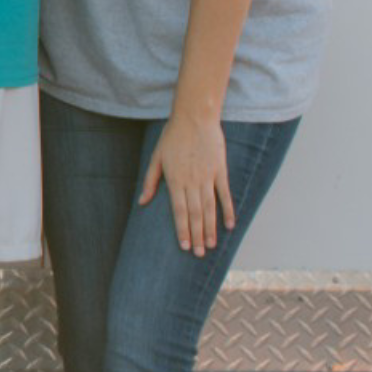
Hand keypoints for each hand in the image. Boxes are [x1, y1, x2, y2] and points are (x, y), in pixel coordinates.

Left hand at [141, 110, 238, 256]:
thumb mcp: (156, 158)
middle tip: (200, 254)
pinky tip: (229, 225)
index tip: (185, 247)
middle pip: (195, 214)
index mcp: (175, 180)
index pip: (179, 211)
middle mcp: (192, 181)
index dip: (182, 230)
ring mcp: (208, 177)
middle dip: (196, 235)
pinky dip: (228, 210)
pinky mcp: (220, 171)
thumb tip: (142, 202)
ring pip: (209, 208)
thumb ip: (151, 181)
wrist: (195, 117)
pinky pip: (225, 195)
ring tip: (211, 245)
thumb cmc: (172, 136)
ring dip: (210, 228)